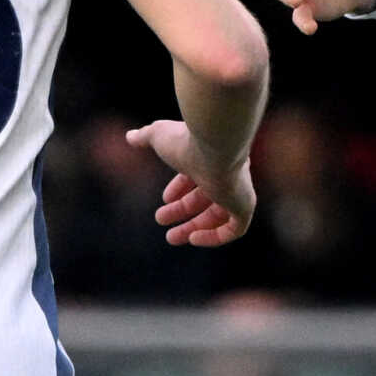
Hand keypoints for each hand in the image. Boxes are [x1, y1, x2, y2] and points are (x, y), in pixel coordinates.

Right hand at [124, 120, 255, 246]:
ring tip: (171, 238)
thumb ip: (145, 136)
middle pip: (206, 197)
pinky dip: (214, 237)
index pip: (198, 176)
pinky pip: (235, 229)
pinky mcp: (245, 205)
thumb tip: (130, 136)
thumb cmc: (188, 139)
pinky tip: (193, 239)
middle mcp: (227, 173)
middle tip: (161, 220)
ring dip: (194, 227)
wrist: (216, 142)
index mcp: (211, 157)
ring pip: (218, 216)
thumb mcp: (158, 136)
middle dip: (182, 211)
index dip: (180, 188)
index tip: (165, 199)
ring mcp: (238, 190)